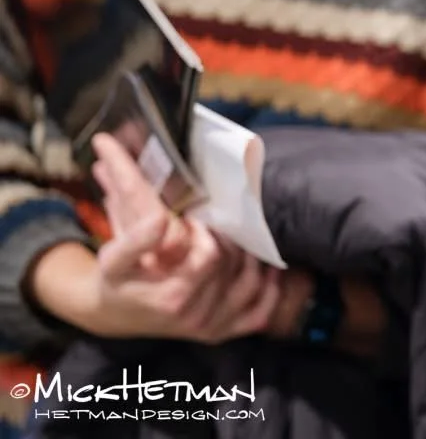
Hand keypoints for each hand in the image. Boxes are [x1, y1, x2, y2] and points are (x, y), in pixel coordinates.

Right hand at [89, 132, 280, 342]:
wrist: (115, 314)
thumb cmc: (118, 268)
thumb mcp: (113, 231)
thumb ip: (120, 189)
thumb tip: (110, 140)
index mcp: (130, 275)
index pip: (143, 246)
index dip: (152, 232)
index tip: (164, 217)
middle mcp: (166, 304)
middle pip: (211, 256)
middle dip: (217, 233)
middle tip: (216, 220)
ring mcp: (194, 322)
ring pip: (239, 279)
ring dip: (246, 254)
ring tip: (241, 238)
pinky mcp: (214, 333)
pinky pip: (255, 313)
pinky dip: (268, 290)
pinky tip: (268, 269)